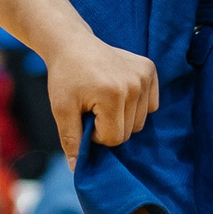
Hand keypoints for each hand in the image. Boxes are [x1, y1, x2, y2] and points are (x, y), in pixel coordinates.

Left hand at [44, 33, 157, 162]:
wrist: (72, 44)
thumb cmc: (65, 77)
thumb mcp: (61, 109)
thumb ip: (71, 139)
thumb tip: (76, 169)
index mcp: (113, 95)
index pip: (114, 138)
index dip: (96, 135)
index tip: (85, 116)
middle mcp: (134, 84)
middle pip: (129, 131)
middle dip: (109, 126)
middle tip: (92, 106)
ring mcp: (144, 75)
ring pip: (141, 121)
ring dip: (122, 117)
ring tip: (104, 98)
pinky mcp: (149, 69)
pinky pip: (151, 104)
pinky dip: (136, 105)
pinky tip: (118, 91)